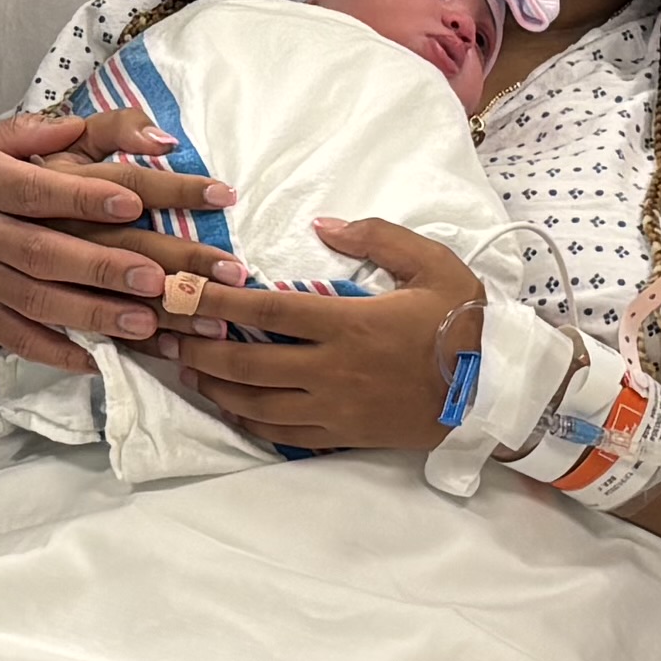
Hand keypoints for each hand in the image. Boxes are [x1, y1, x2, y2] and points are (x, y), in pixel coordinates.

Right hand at [0, 112, 229, 372]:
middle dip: (103, 267)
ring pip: (40, 302)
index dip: (85, 198)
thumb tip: (80, 124)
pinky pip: (17, 339)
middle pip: (46, 254)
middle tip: (156, 276)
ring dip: (94, 314)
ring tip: (144, 324)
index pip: (38, 191)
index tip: (134, 202)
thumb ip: (24, 135)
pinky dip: (56, 354)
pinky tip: (97, 362)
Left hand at [151, 218, 484, 456]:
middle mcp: (333, 371)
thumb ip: (377, 238)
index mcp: (349, 324)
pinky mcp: (343, 435)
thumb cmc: (464, 321)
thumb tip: (324, 225)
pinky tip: (230, 407)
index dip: (216, 304)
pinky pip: (282, 435)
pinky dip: (248, 422)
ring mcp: (335, 409)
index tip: (181, 293)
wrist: (494, 389)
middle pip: (246, 365)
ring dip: (215, 387)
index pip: (266, 313)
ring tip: (187, 368)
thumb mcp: (432, 263)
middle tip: (166, 335)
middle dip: (198, 349)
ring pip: (257, 405)